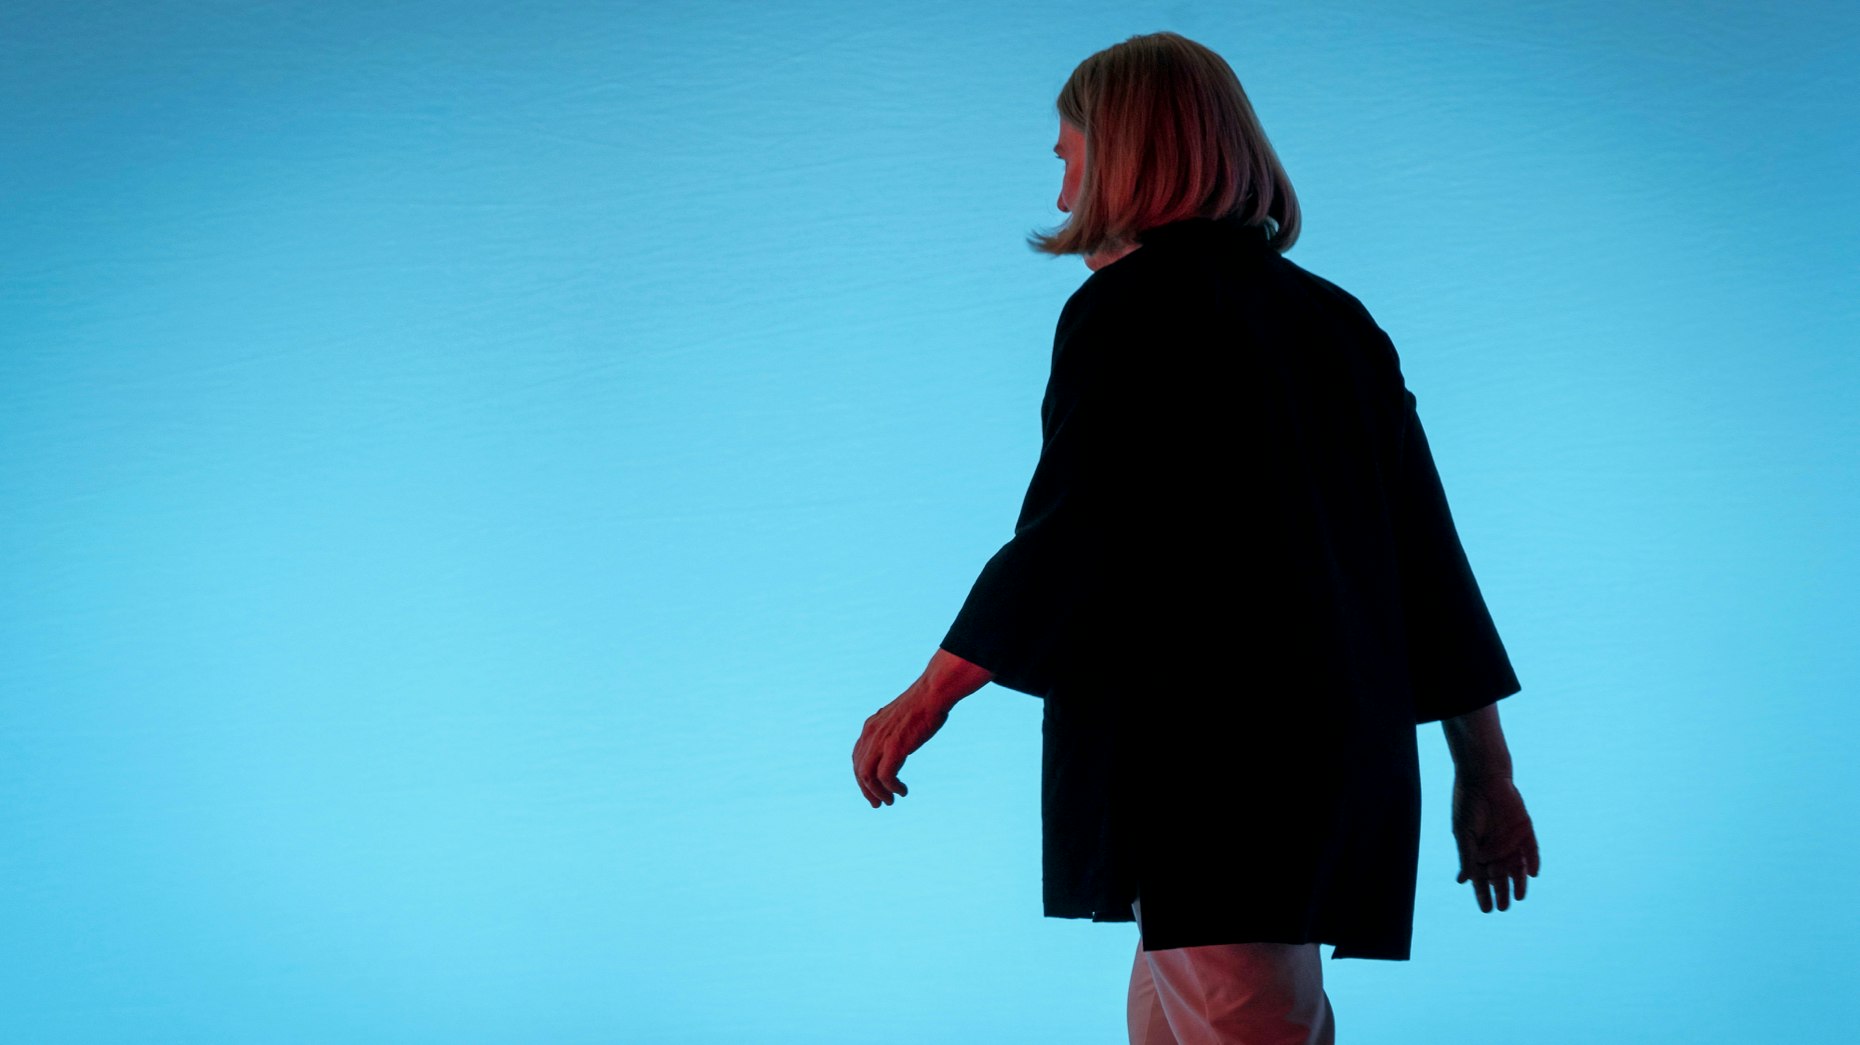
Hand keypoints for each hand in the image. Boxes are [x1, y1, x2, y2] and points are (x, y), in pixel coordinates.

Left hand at [852, 685, 950, 808]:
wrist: (932, 693)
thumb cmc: (923, 704)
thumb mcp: (899, 718)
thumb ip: (892, 731)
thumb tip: (897, 743)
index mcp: (870, 726)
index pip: (857, 757)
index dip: (862, 778)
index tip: (873, 790)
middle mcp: (870, 734)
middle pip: (859, 770)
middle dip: (867, 790)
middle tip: (878, 804)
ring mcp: (881, 740)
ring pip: (867, 777)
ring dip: (877, 793)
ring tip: (889, 801)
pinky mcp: (894, 747)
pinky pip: (885, 776)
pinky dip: (891, 788)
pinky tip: (902, 791)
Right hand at [1451, 773, 1540, 912]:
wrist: (1484, 776)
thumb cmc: (1468, 803)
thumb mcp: (1464, 833)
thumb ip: (1466, 857)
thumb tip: (1463, 881)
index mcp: (1477, 851)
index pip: (1480, 878)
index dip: (1483, 894)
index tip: (1486, 910)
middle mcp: (1495, 849)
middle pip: (1499, 877)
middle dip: (1501, 893)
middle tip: (1503, 908)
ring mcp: (1511, 841)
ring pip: (1517, 868)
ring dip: (1518, 883)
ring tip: (1519, 898)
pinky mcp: (1525, 831)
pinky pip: (1532, 851)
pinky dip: (1533, 862)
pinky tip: (1532, 874)